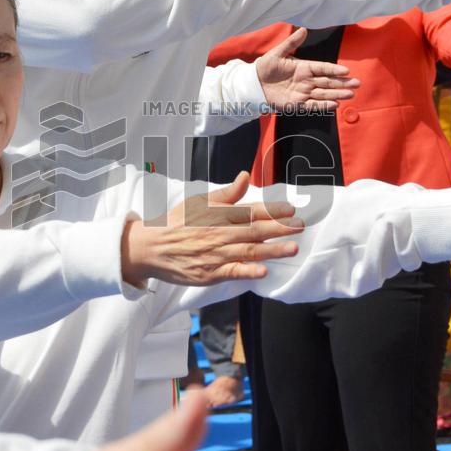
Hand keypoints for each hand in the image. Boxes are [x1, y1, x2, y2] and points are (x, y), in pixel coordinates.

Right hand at [122, 172, 302, 286]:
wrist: (149, 247)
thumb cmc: (176, 224)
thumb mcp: (198, 202)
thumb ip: (225, 193)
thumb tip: (244, 176)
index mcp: (218, 215)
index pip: (250, 211)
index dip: (272, 210)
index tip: (291, 209)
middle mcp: (219, 233)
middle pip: (254, 230)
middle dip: (280, 228)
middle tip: (300, 226)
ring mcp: (215, 255)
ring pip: (248, 251)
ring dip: (272, 250)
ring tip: (292, 248)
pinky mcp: (210, 273)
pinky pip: (232, 272)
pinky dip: (248, 271)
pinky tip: (263, 271)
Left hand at [257, 27, 359, 111]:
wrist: (254, 84)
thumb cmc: (265, 67)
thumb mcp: (278, 53)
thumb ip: (291, 43)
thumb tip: (304, 29)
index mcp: (303, 67)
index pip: (323, 68)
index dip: (334, 70)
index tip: (347, 71)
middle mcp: (306, 80)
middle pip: (328, 82)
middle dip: (343, 83)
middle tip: (357, 83)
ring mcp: (303, 92)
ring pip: (324, 93)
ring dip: (337, 94)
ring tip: (351, 94)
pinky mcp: (297, 104)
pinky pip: (313, 105)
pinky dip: (324, 105)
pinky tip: (335, 104)